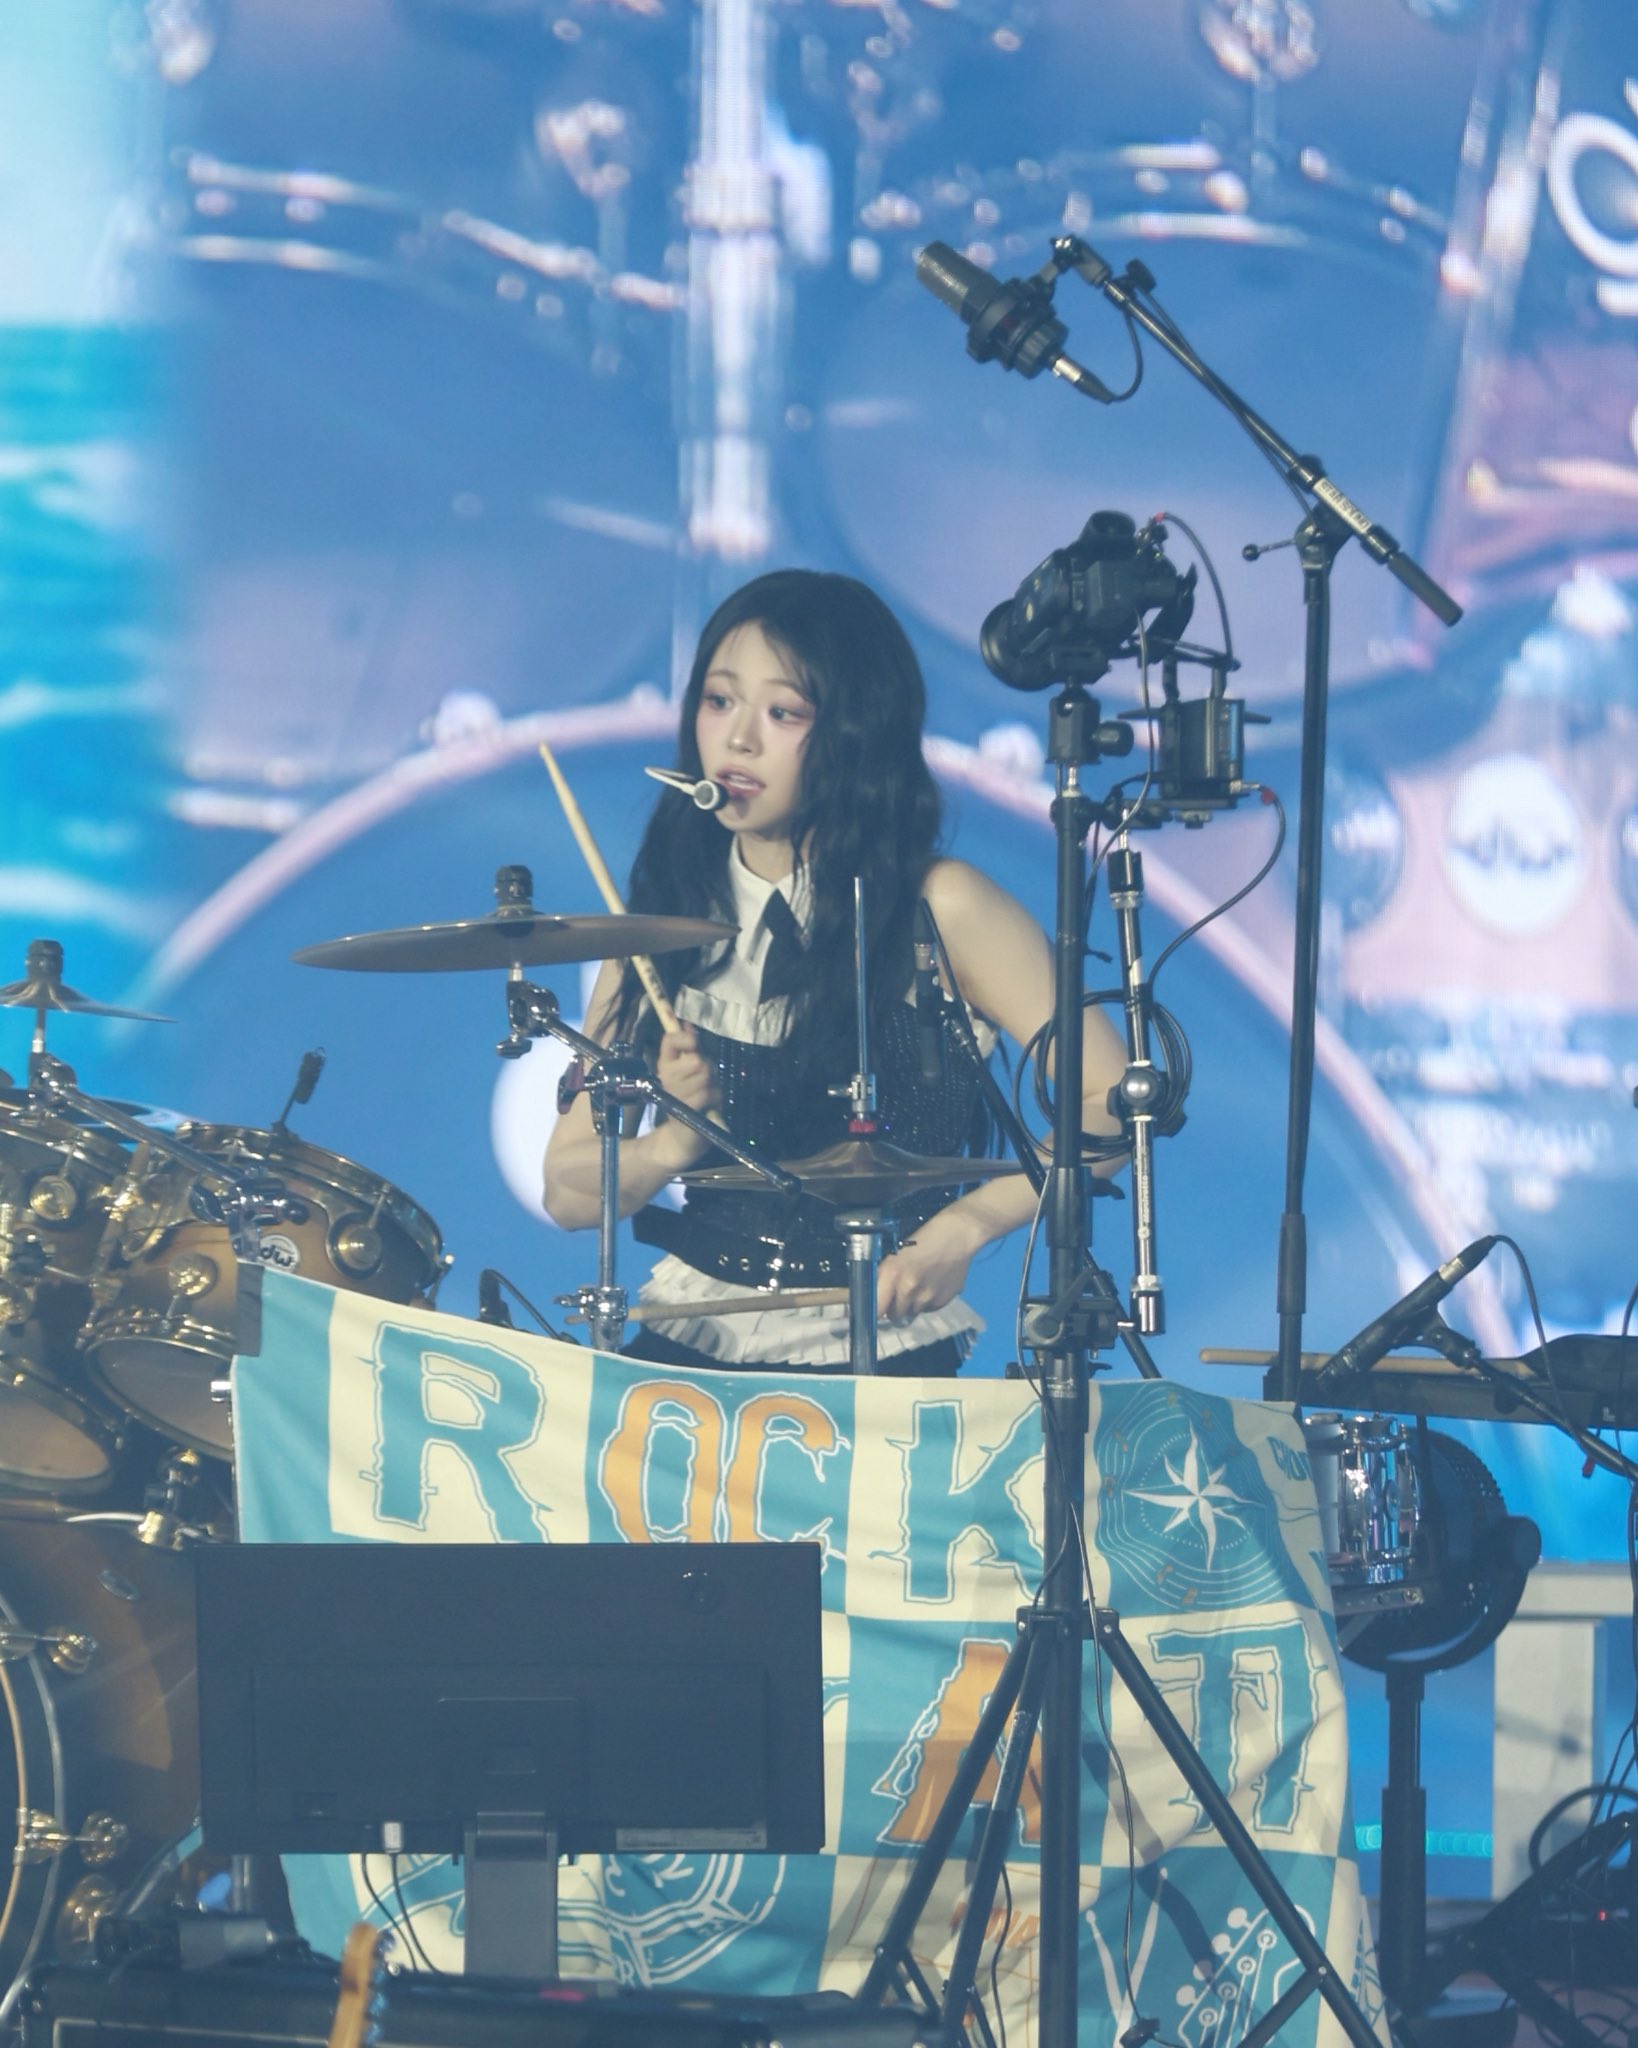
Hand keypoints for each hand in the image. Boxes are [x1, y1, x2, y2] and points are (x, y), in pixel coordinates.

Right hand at [648, 1025, 720, 1175]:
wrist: (682, 1138)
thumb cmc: (689, 1101)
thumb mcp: (688, 1073)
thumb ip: (689, 1049)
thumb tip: (687, 1024)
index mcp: (665, 1066)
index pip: (671, 1040)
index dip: (685, 1037)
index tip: (694, 1042)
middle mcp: (667, 1078)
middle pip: (697, 1059)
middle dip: (708, 1067)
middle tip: (705, 1081)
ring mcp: (675, 1095)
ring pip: (706, 1076)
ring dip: (714, 1085)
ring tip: (707, 1096)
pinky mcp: (685, 1110)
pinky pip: (709, 1094)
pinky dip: (715, 1099)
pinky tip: (709, 1107)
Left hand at [877, 1211, 980, 1323]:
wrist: (957, 1234)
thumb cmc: (923, 1238)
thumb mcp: (896, 1253)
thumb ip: (884, 1275)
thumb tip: (874, 1294)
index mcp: (893, 1274)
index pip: (877, 1309)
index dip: (876, 1310)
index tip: (878, 1305)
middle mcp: (909, 1289)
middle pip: (894, 1314)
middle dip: (895, 1305)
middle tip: (901, 1289)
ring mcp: (927, 1297)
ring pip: (912, 1312)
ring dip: (913, 1303)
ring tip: (920, 1283)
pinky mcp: (943, 1301)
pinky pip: (929, 1308)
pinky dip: (928, 1301)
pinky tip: (934, 1283)